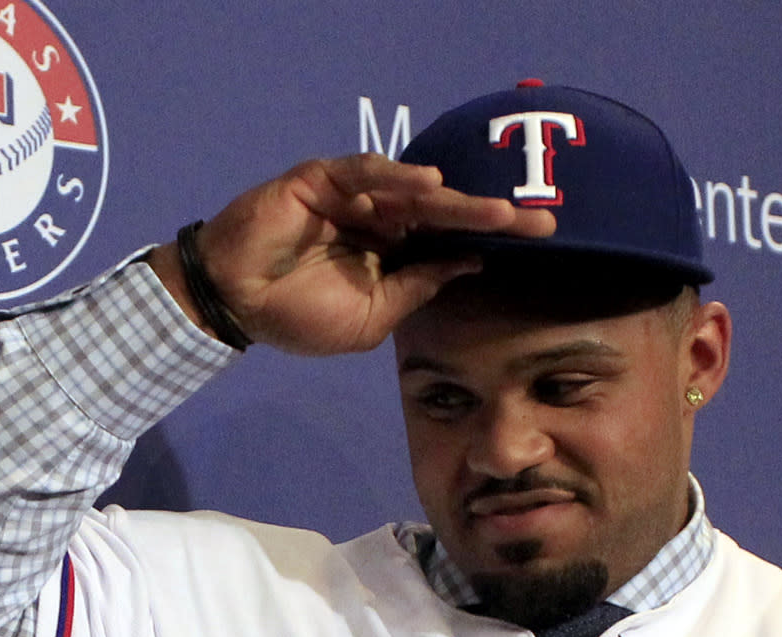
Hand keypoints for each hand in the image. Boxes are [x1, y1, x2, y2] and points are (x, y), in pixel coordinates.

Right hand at [150, 155, 555, 355]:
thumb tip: (471, 262)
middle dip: (494, 217)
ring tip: (500, 214)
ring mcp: (355, 197)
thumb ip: (418, 287)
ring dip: (459, 201)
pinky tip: (430, 186)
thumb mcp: (374, 317)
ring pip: (414, 192)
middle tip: (543, 221)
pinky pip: (365, 173)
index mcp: (394, 253)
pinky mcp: (324, 180)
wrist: (236, 304)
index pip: (452, 240)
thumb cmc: (298, 316)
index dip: (494, 238)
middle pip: (447, 212)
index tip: (545, 241)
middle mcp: (382, 219)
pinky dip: (396, 178)